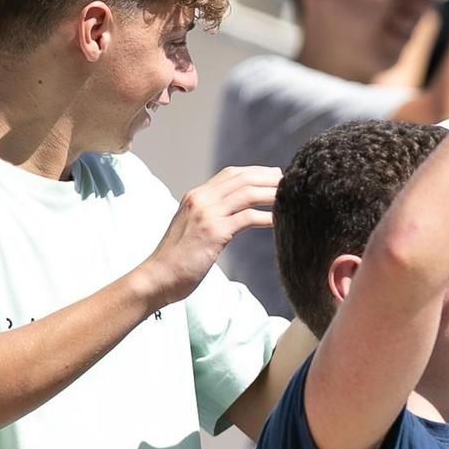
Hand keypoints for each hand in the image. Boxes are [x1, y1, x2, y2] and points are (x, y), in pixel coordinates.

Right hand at [137, 167, 280, 306]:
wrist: (157, 277)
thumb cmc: (175, 259)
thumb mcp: (190, 228)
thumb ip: (208, 216)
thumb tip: (232, 216)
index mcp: (195, 197)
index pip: (229, 174)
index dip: (255, 172)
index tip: (274, 175)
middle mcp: (200, 199)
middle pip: (242, 179)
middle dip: (268, 178)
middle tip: (289, 182)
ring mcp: (206, 214)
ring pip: (247, 194)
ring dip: (272, 193)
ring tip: (291, 196)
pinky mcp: (213, 232)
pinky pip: (247, 218)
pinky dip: (267, 216)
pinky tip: (280, 220)